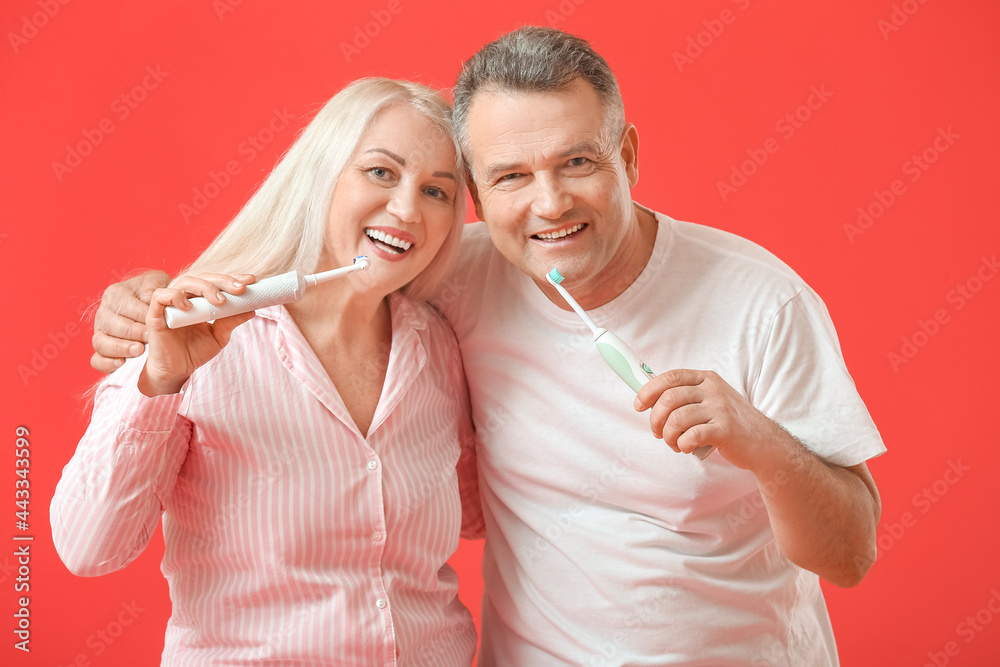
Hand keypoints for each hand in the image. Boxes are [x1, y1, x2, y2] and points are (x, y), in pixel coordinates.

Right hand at [91, 271, 169, 371]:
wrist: (160, 315)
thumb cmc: (159, 298)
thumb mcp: (160, 284)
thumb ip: (155, 287)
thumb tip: (152, 298)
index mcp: (115, 294)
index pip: (123, 305)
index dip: (141, 315)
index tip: (157, 322)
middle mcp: (104, 313)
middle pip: (110, 324)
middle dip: (132, 332)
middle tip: (150, 337)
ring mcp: (100, 333)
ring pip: (100, 342)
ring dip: (120, 347)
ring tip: (140, 350)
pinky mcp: (102, 352)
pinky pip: (97, 360)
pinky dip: (107, 363)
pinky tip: (123, 363)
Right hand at [137, 274, 256, 395]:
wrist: (176, 371)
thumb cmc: (195, 351)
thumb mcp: (219, 336)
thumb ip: (231, 321)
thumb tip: (252, 309)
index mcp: (200, 299)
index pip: (216, 281)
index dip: (232, 278)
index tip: (251, 280)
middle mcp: (185, 297)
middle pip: (203, 278)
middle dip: (224, 280)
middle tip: (240, 289)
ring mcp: (170, 303)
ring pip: (185, 282)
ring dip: (205, 287)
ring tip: (220, 301)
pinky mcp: (155, 313)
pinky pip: (161, 296)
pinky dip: (175, 297)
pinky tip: (189, 307)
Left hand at [633, 369, 782, 468]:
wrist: (763, 442)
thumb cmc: (730, 422)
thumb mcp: (710, 400)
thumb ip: (685, 397)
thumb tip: (648, 397)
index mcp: (706, 379)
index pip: (670, 377)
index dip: (648, 390)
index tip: (638, 405)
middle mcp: (713, 390)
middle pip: (669, 399)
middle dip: (655, 419)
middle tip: (658, 432)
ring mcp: (720, 409)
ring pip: (676, 419)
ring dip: (668, 436)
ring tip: (674, 443)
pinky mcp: (725, 429)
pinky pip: (690, 436)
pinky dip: (682, 444)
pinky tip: (686, 447)